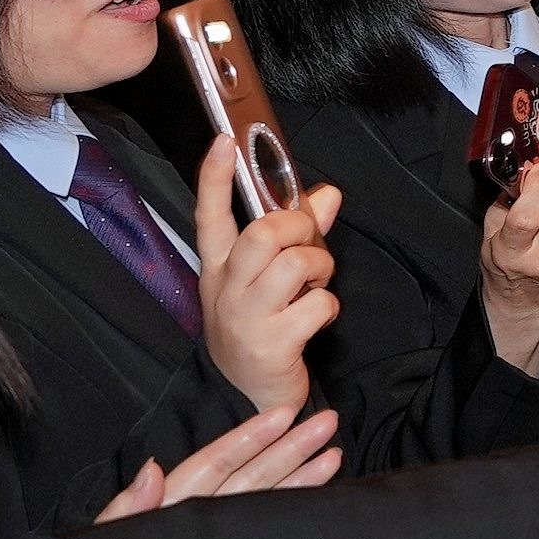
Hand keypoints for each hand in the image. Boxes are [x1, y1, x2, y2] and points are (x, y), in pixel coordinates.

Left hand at [96, 404, 341, 517]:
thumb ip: (128, 509)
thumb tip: (152, 468)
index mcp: (168, 504)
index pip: (215, 463)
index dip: (249, 438)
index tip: (283, 415)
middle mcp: (199, 516)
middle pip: (251, 474)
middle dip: (289, 448)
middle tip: (328, 421)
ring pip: (264, 499)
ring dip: (299, 475)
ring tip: (334, 454)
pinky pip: (263, 533)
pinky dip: (289, 513)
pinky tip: (316, 499)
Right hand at [191, 142, 341, 416]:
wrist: (249, 398)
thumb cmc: (263, 329)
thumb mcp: (270, 281)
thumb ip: (300, 236)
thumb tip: (327, 195)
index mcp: (219, 268)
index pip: (209, 216)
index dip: (213, 177)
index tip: (224, 140)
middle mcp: (224, 289)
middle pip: (262, 232)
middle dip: (298, 230)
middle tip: (309, 250)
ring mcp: (243, 317)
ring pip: (295, 262)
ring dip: (320, 269)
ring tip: (313, 287)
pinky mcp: (269, 344)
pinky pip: (317, 303)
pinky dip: (328, 307)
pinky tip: (314, 322)